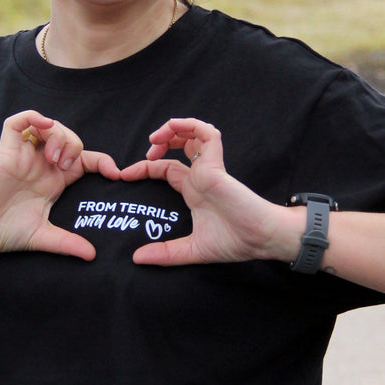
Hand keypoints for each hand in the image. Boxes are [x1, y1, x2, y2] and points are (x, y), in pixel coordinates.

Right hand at [0, 111, 120, 259]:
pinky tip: (43, 126)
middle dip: (76, 146)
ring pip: (48, 126)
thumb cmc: (1, 232)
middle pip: (70, 138)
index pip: (84, 161)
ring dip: (58, 135)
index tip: (116, 174)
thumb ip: (67, 243)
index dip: (103, 162)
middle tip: (65, 167)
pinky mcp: (5, 151)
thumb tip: (93, 256)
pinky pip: (17, 122)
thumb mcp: (41, 237)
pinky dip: (32, 117)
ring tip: (53, 158)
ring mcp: (23, 156)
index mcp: (53, 182)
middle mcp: (40, 165)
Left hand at [120, 117, 292, 266]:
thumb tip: (136, 259)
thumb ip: (164, 254)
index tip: (125, 175)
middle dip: (160, 142)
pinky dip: (192, 125)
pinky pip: (208, 134)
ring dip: (173, 129)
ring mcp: (209, 168)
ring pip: (193, 134)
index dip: (145, 167)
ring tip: (155, 138)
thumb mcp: (191, 250)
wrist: (260, 240)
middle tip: (146, 152)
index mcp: (193, 190)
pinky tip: (174, 129)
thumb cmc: (235, 242)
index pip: (166, 169)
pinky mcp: (217, 165)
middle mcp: (200, 176)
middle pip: (179, 145)